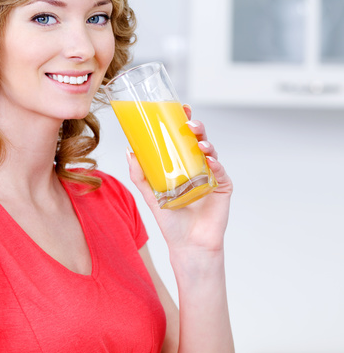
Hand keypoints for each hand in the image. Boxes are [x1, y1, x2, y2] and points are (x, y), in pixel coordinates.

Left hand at [126, 105, 232, 256]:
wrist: (188, 245)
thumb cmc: (171, 221)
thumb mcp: (151, 195)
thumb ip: (140, 175)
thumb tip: (129, 151)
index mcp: (182, 164)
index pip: (183, 138)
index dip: (183, 122)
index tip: (179, 108)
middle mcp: (198, 167)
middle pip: (199, 140)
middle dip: (196, 127)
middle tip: (189, 121)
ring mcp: (212, 176)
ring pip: (212, 152)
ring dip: (206, 143)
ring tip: (199, 141)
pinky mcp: (222, 187)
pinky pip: (221, 172)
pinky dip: (216, 165)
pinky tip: (210, 161)